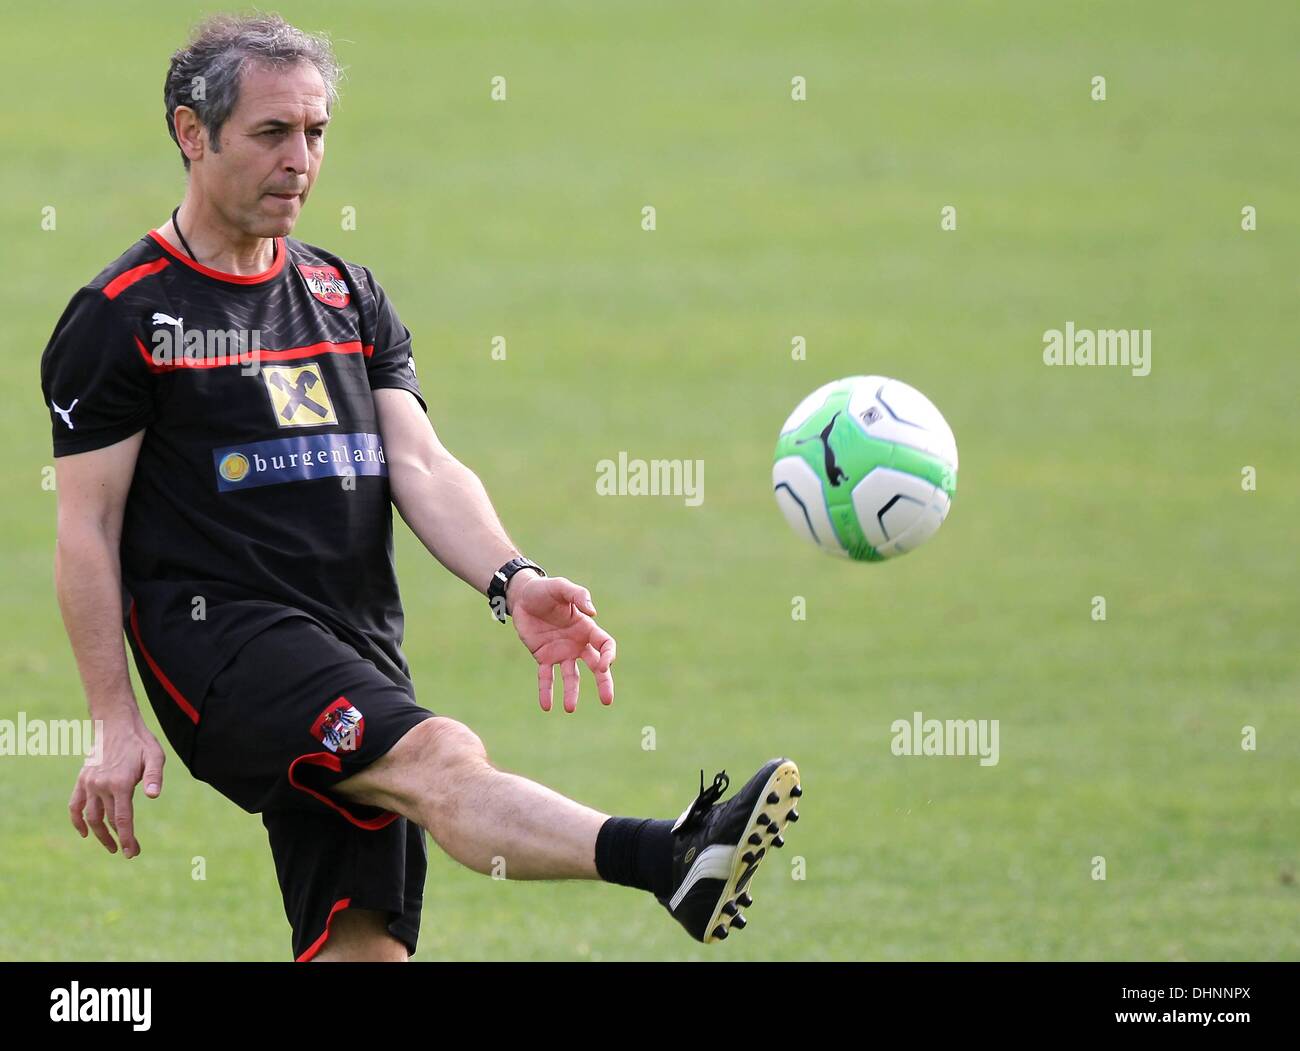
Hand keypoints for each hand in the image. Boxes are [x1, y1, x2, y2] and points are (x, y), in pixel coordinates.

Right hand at [69, 713, 165, 857]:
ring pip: (91, 817)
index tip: (132, 852)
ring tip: (110, 846)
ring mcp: (89, 783)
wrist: (115, 724)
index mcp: (120, 782)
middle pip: (108, 820)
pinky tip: (84, 832)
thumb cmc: (140, 741)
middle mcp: (101, 785)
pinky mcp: (82, 780)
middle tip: (129, 851)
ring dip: (99, 834)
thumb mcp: (155, 755)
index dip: (127, 838)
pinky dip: (77, 820)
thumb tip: (153, 796)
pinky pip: (75, 805)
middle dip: (118, 839)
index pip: (122, 819)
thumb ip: (154, 776)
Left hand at [509, 574, 615, 712]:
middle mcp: (577, 643)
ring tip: (569, 708)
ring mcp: (561, 652)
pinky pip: (546, 677)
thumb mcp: (561, 587)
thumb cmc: (545, 590)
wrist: (522, 597)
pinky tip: (546, 706)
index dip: (608, 656)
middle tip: (607, 700)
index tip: (605, 665)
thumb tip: (593, 613)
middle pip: (595, 666)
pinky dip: (546, 692)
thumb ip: (578, 595)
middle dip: (603, 683)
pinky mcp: (543, 657)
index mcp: (586, 628)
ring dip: (571, 693)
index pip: (605, 645)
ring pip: (571, 677)